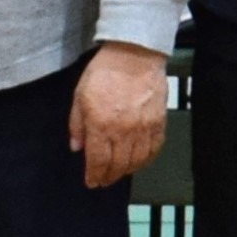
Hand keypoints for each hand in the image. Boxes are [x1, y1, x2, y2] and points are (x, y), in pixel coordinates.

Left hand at [70, 41, 169, 188]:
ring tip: (120, 172)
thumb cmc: (105, 72)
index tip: (91, 182)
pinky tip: (139, 161)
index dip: (94, 175)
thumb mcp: (80, 95)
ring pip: (137, 161)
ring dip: (127, 171)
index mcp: (101, 124)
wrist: (134, 54)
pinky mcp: (159, 122)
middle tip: (104, 180)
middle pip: (118, 165)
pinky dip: (146, 160)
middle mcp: (123, 131)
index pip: (98, 160)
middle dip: (109, 177)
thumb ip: (77, 124)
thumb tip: (77, 147)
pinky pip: (154, 149)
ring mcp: (144, 128)